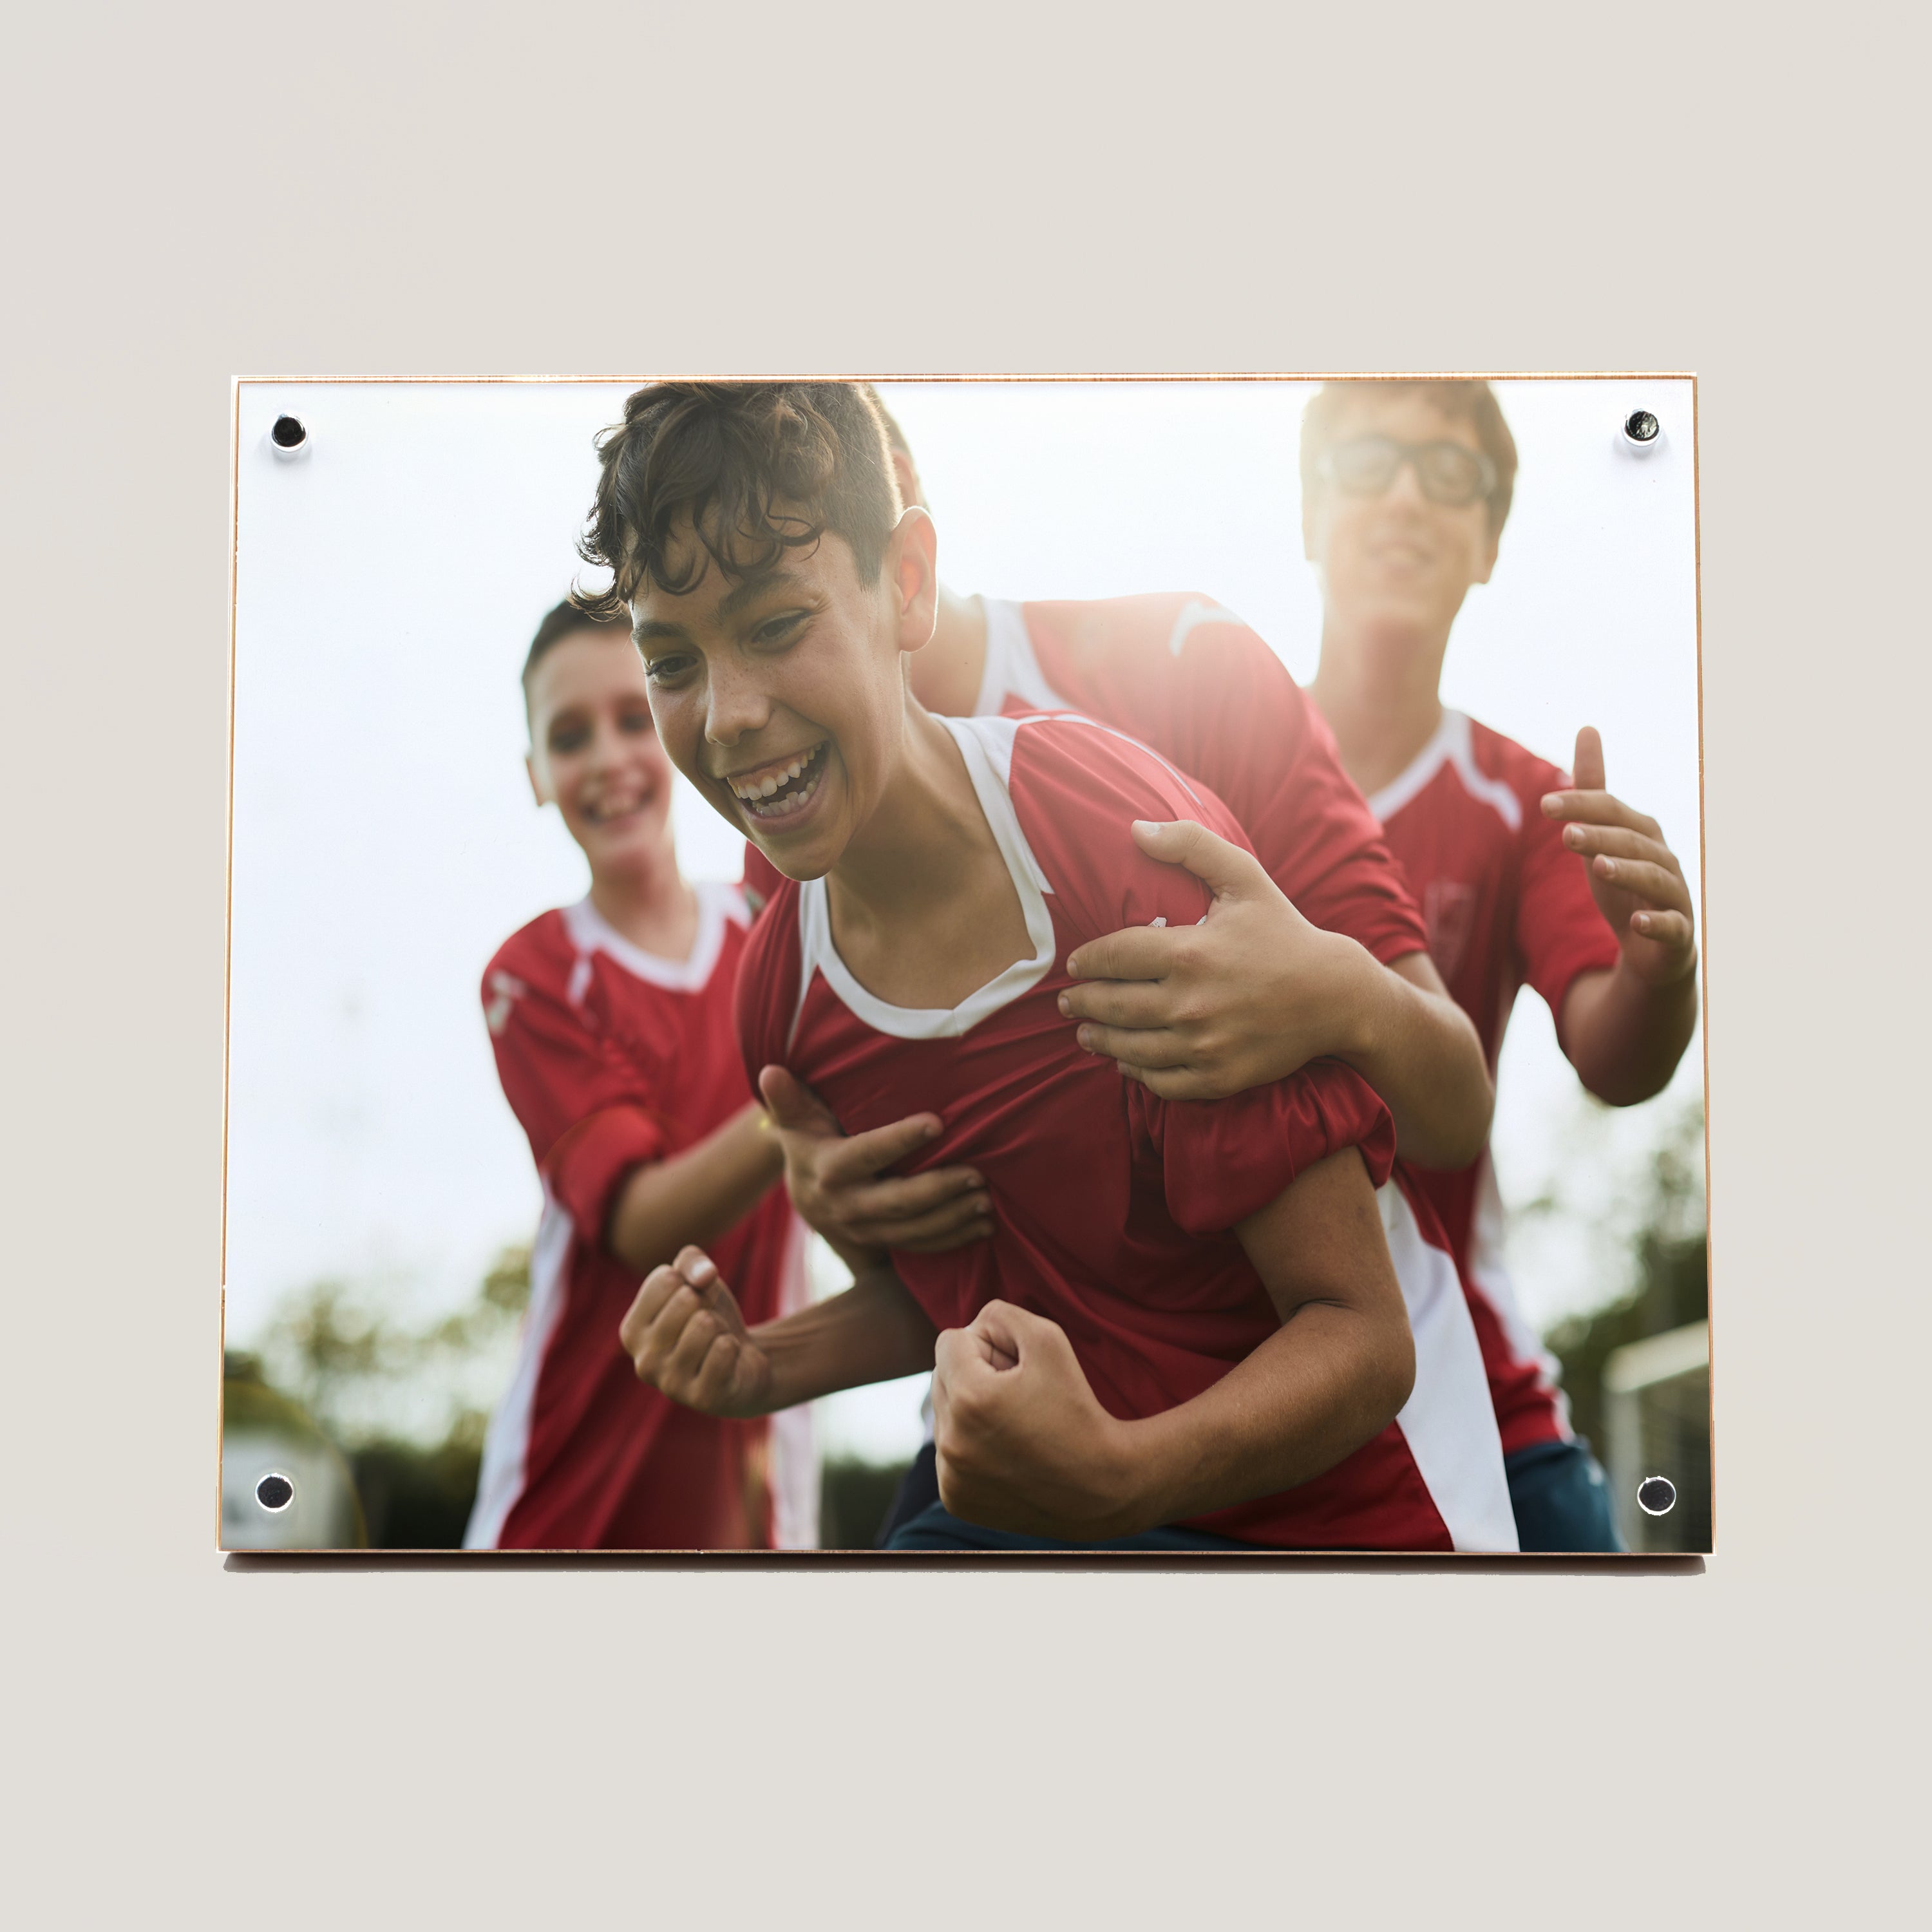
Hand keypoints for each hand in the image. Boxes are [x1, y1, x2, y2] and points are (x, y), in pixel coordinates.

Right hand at [618, 1246, 771, 1417]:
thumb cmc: (710, 1317)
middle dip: (708, 1304)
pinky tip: (728, 1360)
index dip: (692, 1282)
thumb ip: (692, 1262)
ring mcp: (671, 1385)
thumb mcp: (698, 1281)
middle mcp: (643, 1362)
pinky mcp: (702, 1398)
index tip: (694, 1302)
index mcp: (631, 1331)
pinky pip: (724, 1349)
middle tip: (709, 1325)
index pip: (665, 1279)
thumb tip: (704, 1276)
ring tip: (716, 1342)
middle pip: (685, 1300)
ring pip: (705, 1324)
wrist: (742, 1361)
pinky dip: (734, 1346)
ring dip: (720, 1327)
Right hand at [757, 1065, 991, 1256]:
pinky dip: (953, 1239)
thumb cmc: (809, 1138)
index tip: (938, 1122)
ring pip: (913, 1232)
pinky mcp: (881, 1244)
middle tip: (978, 1174)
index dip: (900, 1140)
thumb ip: (788, 1099)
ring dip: (954, 1219)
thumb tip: (771, 1073)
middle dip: (940, 1190)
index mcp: (827, 1170)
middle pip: (897, 1203)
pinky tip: (984, 1226)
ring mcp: (864, 1231)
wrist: (803, 1189)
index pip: (866, 1154)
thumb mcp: (796, 1118)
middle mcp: (845, 1206)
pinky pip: (919, 1248)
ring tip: (987, 1201)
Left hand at [932, 1301, 1141, 1539]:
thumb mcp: (1048, 1338)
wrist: (1100, 1485)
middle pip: (941, 1378)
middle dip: (973, 1376)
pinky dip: (969, 1448)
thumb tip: (971, 1326)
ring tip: (1012, 1425)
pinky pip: (946, 1455)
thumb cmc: (1076, 1406)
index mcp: (970, 1398)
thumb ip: (1000, 1315)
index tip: (1016, 1367)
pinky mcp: (955, 1500)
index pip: (949, 1342)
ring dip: (968, 1412)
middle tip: (1017, 1395)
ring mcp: (950, 1477)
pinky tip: (1005, 1455)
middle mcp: (951, 1442)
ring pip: (942, 1416)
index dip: (986, 1345)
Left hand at [1058, 819, 1370, 1099]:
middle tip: (1067, 1002)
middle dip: (1082, 1003)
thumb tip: (1136, 829)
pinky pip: (1161, 1082)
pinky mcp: (1218, 1077)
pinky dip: (1136, 1072)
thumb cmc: (1286, 932)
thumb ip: (1191, 846)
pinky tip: (1125, 1061)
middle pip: (1114, 1006)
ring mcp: (1204, 1046)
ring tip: (1084, 1033)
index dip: (1087, 960)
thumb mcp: (1245, 877)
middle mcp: (1191, 1004)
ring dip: (1099, 1040)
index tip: (1074, 963)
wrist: (1337, 997)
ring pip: (1130, 1048)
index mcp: (1190, 953)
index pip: (1115, 956)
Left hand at [1541, 728, 1696, 987]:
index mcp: (1643, 833)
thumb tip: (1587, 727)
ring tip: (1598, 867)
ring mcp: (1674, 895)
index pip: (1612, 811)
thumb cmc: (1623, 882)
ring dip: (1628, 872)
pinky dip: (1656, 923)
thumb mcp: (1600, 834)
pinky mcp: (1678, 932)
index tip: (1544, 804)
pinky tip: (1637, 923)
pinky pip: (1672, 926)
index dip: (1582, 805)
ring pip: (1655, 879)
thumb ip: (1593, 788)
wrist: (1651, 947)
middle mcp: (1663, 858)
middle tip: (1566, 835)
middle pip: (1633, 842)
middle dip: (1601, 836)